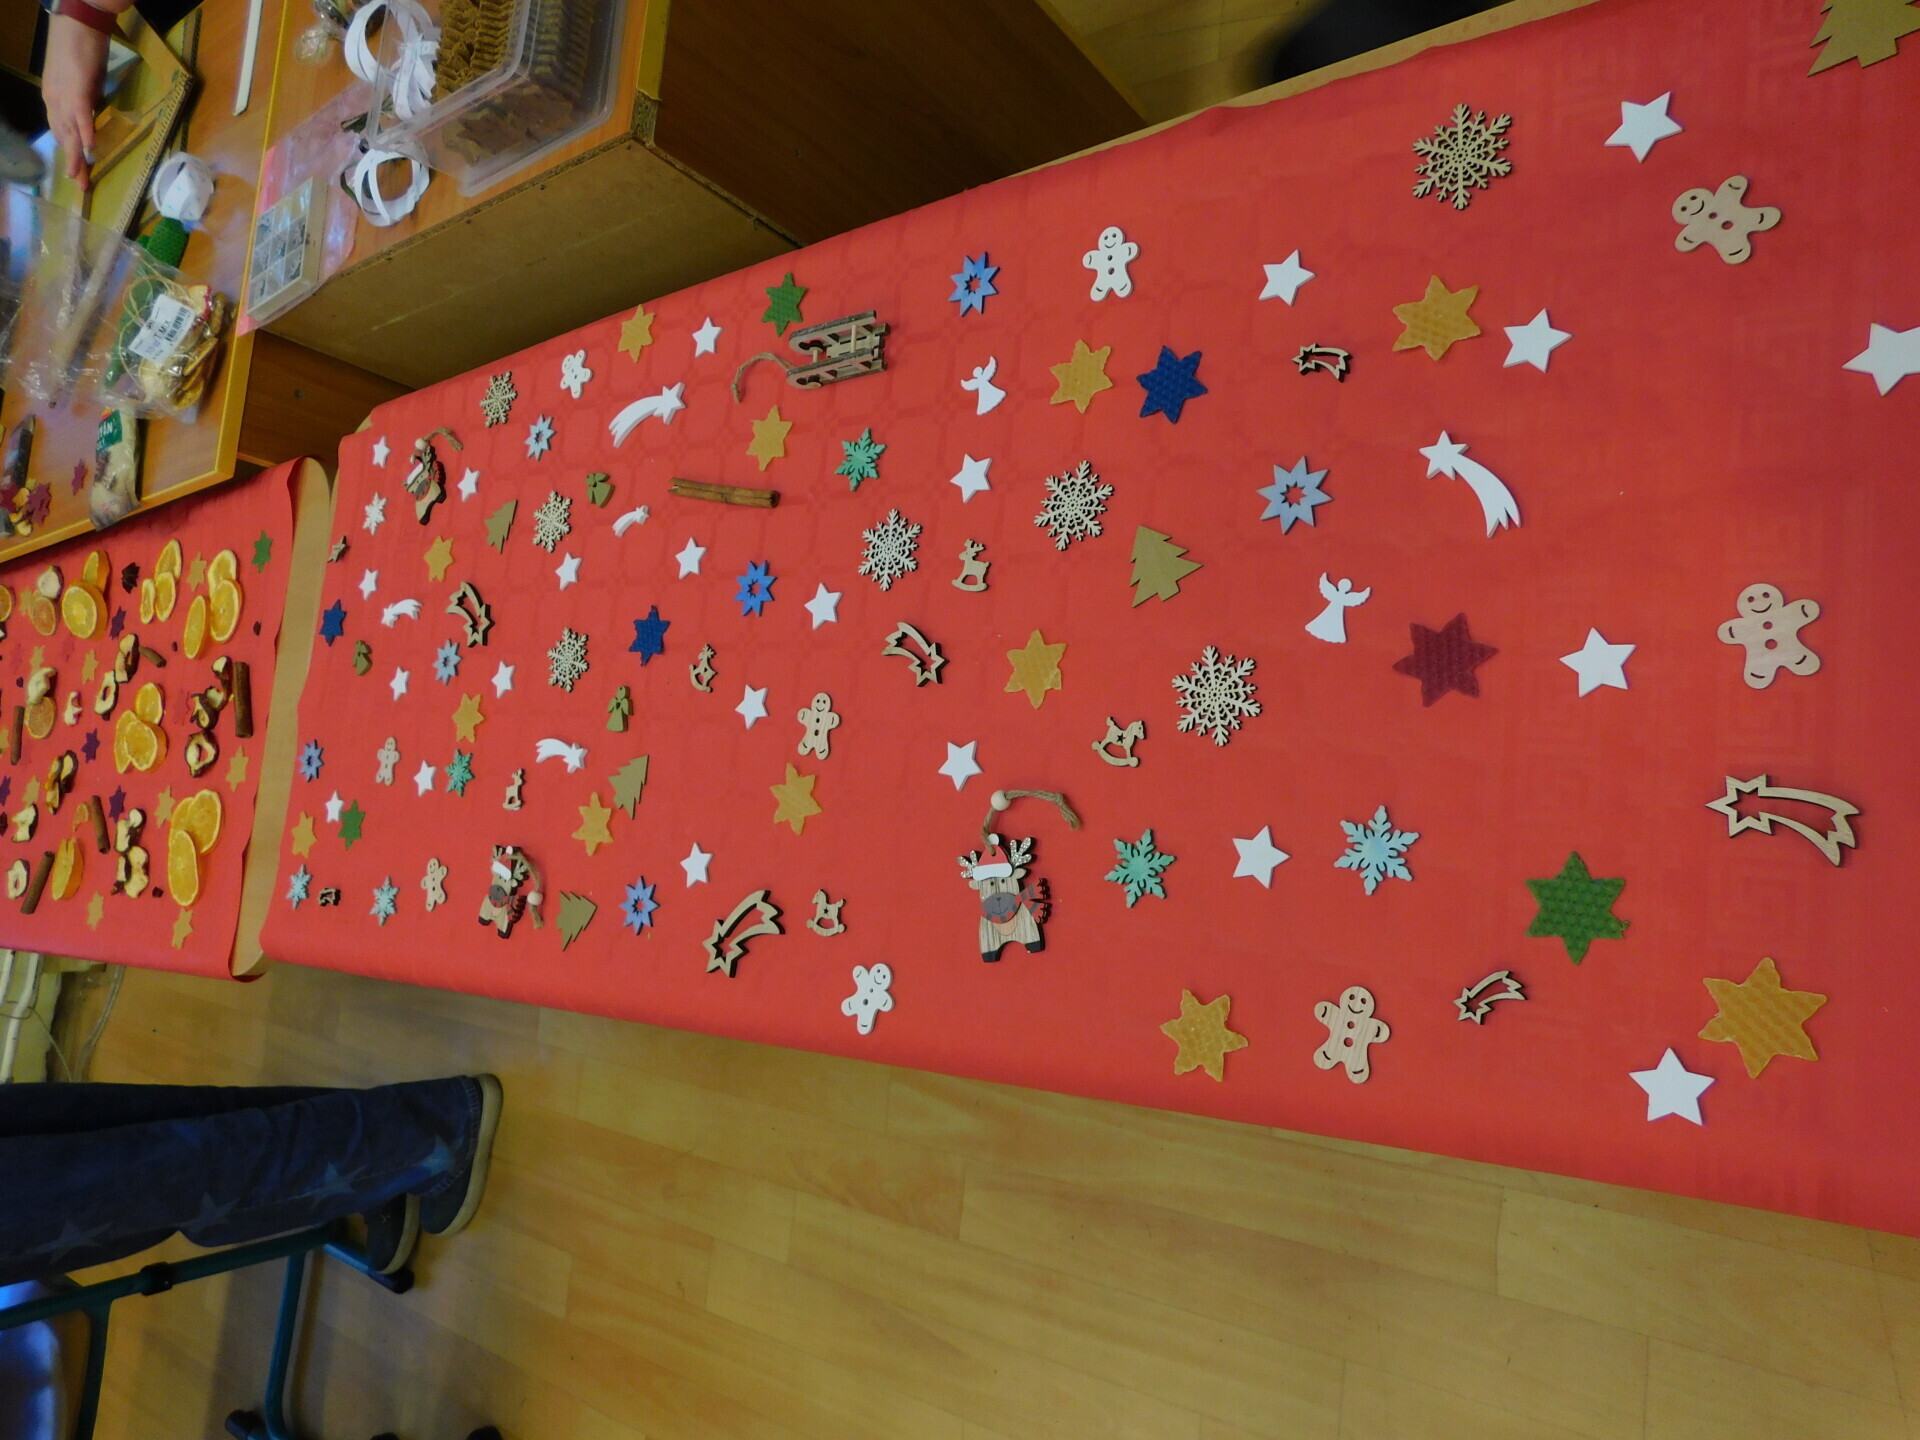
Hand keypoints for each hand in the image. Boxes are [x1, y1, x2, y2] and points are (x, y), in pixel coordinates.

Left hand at [40, 14, 111, 188]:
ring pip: (68, 131)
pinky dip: (84, 134)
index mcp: (53, 95)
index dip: (68, 151)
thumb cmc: (81, 43)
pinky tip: (89, 151)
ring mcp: (64, 94)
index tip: (76, 170)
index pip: (60, 129)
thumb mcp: (80, 77)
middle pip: (62, 136)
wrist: (78, 20)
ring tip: (82, 178)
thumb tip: (91, 112)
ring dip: (76, 157)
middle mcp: (54, 98)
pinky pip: (81, 116)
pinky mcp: (78, 88)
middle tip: (80, 185)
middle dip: (71, 162)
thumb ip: (83, 96)